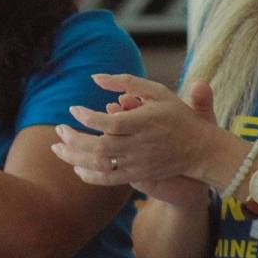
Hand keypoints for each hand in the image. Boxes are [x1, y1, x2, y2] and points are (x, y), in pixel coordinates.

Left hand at [51, 74, 217, 190]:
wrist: (200, 149)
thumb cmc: (176, 114)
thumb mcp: (156, 91)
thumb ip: (125, 82)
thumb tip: (94, 77)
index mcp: (145, 122)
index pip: (110, 123)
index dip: (87, 118)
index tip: (73, 109)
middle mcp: (140, 145)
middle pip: (100, 147)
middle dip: (74, 139)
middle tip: (58, 129)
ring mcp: (139, 163)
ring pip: (101, 165)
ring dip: (74, 158)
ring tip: (56, 147)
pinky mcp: (138, 175)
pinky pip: (109, 180)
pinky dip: (89, 176)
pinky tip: (75, 167)